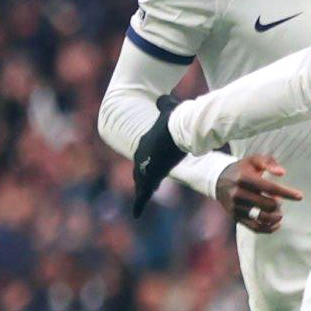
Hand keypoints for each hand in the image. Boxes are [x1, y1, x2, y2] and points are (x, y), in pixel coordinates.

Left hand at [131, 95, 187, 215]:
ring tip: (139, 202)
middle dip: (141, 179)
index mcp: (145, 144)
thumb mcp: (169, 109)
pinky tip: (135, 214)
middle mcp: (141, 156)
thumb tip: (164, 96)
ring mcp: (145, 167)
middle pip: (139, 171)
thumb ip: (165, 104)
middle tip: (143, 188)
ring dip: (141, 192)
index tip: (149, 167)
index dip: (146, 163)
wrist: (175, 129)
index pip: (143, 156)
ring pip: (141, 183)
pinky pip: (142, 194)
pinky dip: (139, 204)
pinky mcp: (150, 177)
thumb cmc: (174, 120)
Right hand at [216, 154, 302, 233]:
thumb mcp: (253, 160)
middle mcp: (238, 193)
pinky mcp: (235, 216)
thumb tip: (282, 173)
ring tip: (279, 213)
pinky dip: (268, 229)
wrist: (218, 179)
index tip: (300, 196)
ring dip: (275, 217)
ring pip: (261, 217)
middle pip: (266, 204)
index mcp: (244, 178)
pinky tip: (277, 224)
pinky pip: (254, 227)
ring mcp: (235, 206)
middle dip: (278, 204)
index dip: (286, 193)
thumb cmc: (242, 169)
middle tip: (279, 202)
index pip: (269, 188)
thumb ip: (269, 162)